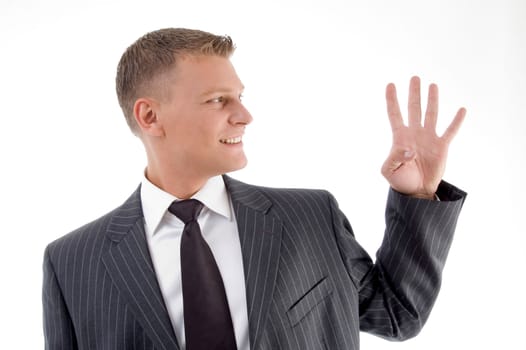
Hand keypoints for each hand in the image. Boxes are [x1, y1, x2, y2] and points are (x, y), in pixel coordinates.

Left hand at [381, 76, 465, 198]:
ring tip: (433, 85)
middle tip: (415, 77)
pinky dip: (456, 121)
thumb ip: (395, 157)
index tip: (390, 84)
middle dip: (414, 93)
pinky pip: (450, 131)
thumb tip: (410, 149)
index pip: (394, 114)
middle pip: (414, 108)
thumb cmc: (400, 180)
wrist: (417, 191)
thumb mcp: (389, 170)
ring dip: (432, 100)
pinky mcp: (441, 146)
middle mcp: (414, 133)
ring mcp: (428, 138)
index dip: (391, 100)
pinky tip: (462, 109)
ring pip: (431, 114)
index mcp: (400, 137)